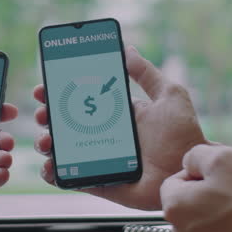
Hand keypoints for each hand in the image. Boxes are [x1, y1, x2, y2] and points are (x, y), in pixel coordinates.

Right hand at [34, 46, 206, 209]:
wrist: (188, 170)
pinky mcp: (99, 181)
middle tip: (43, 114)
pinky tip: (50, 167)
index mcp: (117, 115)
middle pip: (66, 125)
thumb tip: (127, 50)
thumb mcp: (169, 95)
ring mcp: (99, 159)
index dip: (60, 94)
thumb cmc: (184, 134)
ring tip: (47, 140)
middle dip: (47, 117)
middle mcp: (105, 136)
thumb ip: (147, 74)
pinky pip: (71, 179)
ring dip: (47, 143)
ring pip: (63, 151)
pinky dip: (55, 174)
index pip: (81, 101)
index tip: (45, 88)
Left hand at [160, 145, 231, 231]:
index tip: (224, 175)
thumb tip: (190, 163)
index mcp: (173, 207)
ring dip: (220, 214)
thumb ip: (197, 156)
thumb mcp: (224, 158)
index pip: (174, 181)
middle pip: (188, 204)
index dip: (199, 173)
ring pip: (204, 224)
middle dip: (209, 194)